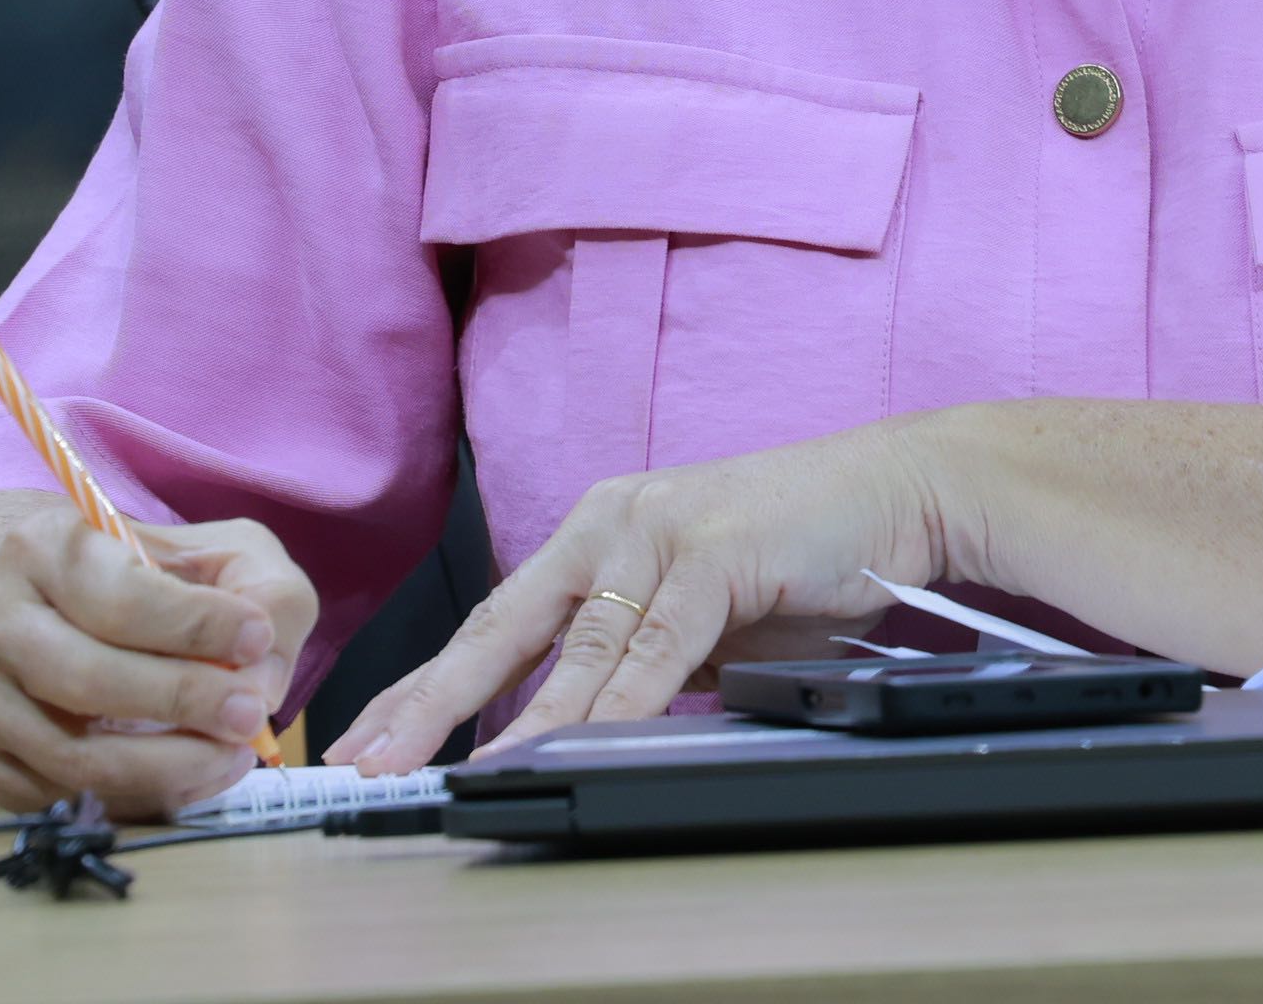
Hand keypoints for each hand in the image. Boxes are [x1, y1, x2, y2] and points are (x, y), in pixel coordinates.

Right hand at [0, 489, 318, 816]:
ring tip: (230, 756)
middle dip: (184, 703)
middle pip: (89, 679)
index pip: (120, 596)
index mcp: (43, 547)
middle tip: (250, 717)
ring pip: (69, 755)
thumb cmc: (138, 576)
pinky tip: (181, 776)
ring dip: (165, 767)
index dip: (196, 624)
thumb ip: (261, 590)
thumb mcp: (212, 551)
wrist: (35, 605)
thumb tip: (261, 673)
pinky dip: (126, 798)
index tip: (257, 638)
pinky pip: (51, 797)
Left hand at [326, 419, 953, 769]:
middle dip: (428, 700)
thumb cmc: (803, 550)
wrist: (898, 490)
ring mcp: (660, 531)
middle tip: (364, 759)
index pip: (496, 619)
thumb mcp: (698, 611)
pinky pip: (651, 647)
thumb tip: (575, 721)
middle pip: (502, 624)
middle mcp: (613, 521)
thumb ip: (635, 652)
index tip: (373, 735)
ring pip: (572, 645)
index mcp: (600, 531)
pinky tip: (569, 742)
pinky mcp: (711, 552)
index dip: (430, 682)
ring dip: (511, 718)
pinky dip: (609, 704)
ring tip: (455, 771)